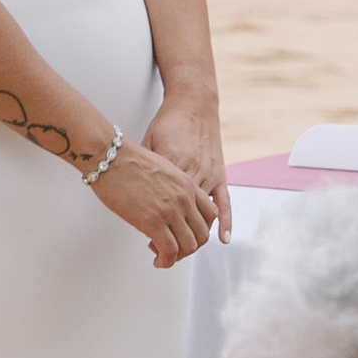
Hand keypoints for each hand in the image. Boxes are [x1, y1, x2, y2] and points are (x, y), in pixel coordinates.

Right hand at [90, 137, 220, 269]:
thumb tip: (167, 206)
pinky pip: (170, 251)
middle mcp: (184, 198)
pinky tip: (159, 260)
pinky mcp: (153, 222)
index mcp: (187, 184)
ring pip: (189, 246)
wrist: (111, 158)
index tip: (191, 234)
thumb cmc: (127, 161)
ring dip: (179, 256)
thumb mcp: (163, 170)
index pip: (210, 214)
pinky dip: (166, 261)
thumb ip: (172, 189)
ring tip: (165, 257)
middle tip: (178, 250)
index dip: (200, 229)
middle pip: (202, 234)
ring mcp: (170, 211)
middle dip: (190, 246)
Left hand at [145, 88, 232, 241]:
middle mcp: (192, 177)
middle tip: (164, 253)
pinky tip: (223, 239)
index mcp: (171, 171)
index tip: (150, 245)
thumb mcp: (147, 150)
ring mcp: (207, 176)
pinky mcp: (219, 174)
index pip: (164, 213)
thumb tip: (132, 197)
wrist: (192, 105)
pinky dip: (225, 223)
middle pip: (185, 221)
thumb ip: (145, 175)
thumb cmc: (167, 124)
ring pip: (203, 218)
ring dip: (194, 237)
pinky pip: (223, 203)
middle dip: (175, 242)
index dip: (158, 234)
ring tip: (183, 249)